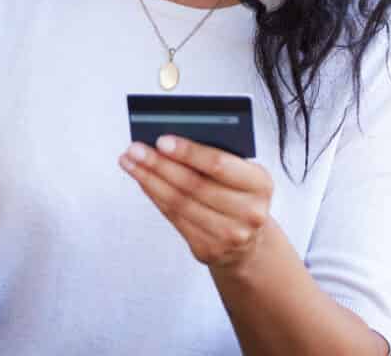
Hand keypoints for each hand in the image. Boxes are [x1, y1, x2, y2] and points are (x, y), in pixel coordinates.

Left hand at [120, 135, 275, 270]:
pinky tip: (142, 181)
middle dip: (159, 164)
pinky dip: (154, 196)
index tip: (161, 140)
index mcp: (260, 183)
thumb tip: (168, 141)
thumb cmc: (238, 194)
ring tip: (130, 162)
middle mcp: (250, 212)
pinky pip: (174, 218)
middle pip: (193, 185)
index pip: (219, 164)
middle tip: (135, 149)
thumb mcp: (240, 173)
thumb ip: (215, 156)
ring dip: (149, 180)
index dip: (188, 152)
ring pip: (179, 202)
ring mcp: (230, 235)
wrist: (248, 240)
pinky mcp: (209, 249)